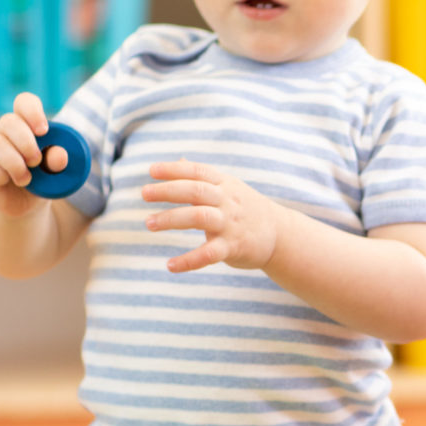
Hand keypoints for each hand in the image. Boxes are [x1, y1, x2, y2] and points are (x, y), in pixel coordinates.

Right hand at [0, 93, 69, 218]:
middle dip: (26, 142)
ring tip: (26, 178)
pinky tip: (9, 181)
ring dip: (16, 162)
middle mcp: (4, 132)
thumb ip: (58, 162)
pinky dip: (3, 176)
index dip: (32, 111)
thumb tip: (60, 155)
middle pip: (8, 121)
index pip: (24, 103)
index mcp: (26, 125)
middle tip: (36, 161)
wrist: (24, 205)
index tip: (43, 131)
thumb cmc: (42, 180)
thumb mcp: (56, 172)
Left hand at [141, 160, 284, 272]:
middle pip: (195, 191)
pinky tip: (170, 265)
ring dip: (171, 219)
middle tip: (144, 193)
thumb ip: (203, 176)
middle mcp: (227, 201)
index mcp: (225, 184)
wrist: (281, 236)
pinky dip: (189, 260)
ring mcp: (230, 224)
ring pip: (199, 218)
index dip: (174, 169)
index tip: (151, 170)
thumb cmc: (247, 209)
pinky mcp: (233, 247)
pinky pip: (208, 254)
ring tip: (149, 223)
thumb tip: (178, 159)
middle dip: (168, 191)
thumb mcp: (229, 187)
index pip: (198, 172)